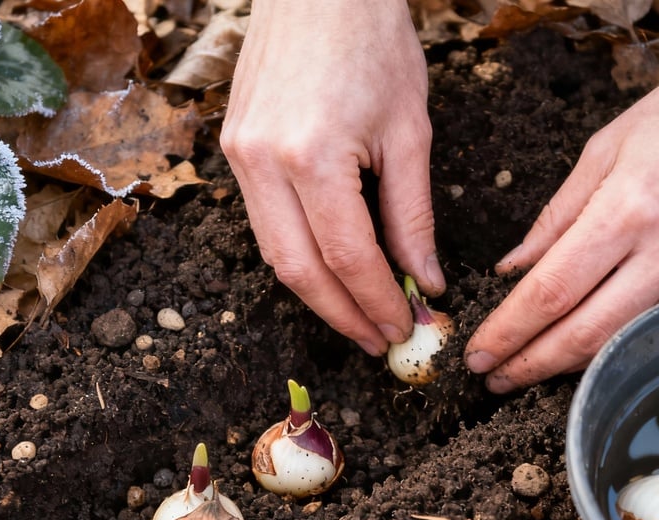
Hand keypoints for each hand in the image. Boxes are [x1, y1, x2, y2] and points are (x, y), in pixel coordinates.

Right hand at [221, 0, 444, 356]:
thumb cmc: (372, 40)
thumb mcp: (409, 130)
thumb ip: (412, 214)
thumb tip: (426, 279)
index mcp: (311, 154)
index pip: (348, 257)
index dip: (378, 301)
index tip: (407, 327)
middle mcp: (262, 161)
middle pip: (298, 270)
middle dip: (343, 315)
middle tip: (381, 340)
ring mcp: (239, 155)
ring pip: (273, 253)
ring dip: (317, 293)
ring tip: (360, 315)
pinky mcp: (232, 148)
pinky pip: (264, 221)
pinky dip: (298, 254)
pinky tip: (331, 269)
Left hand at [464, 0, 658, 392]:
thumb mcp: (607, 145)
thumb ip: (556, 215)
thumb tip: (514, 269)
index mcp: (627, 209)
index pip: (551, 292)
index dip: (508, 331)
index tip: (478, 353)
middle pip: (585, 333)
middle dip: (530, 363)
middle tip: (492, 376)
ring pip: (626, 340)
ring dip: (571, 365)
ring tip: (529, 370)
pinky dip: (623, 344)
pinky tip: (592, 351)